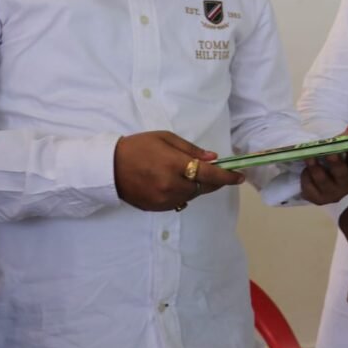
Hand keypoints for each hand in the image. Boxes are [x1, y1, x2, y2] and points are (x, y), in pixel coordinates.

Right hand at [114, 131, 243, 210]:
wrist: (107, 167)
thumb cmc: (138, 147)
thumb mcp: (166, 139)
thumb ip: (191, 150)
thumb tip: (214, 159)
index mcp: (174, 166)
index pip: (209, 175)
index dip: (227, 177)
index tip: (240, 176)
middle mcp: (171, 186)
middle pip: (203, 188)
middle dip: (214, 181)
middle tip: (218, 173)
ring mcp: (163, 200)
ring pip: (192, 197)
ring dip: (198, 187)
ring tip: (191, 175)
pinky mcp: (156, 208)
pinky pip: (179, 202)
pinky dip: (184, 194)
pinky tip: (177, 184)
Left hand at [300, 116, 347, 204]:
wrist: (329, 185)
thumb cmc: (338, 161)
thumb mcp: (344, 147)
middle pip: (341, 173)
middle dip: (334, 162)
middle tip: (328, 152)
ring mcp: (334, 194)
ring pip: (323, 181)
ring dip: (315, 168)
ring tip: (308, 157)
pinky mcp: (319, 200)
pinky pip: (310, 189)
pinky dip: (306, 178)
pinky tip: (305, 172)